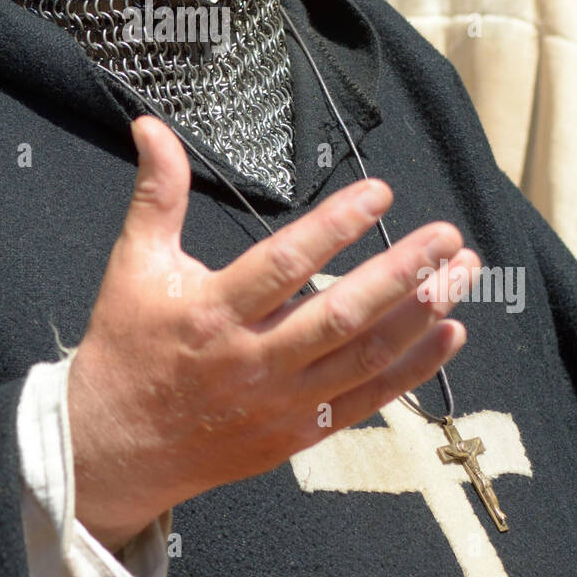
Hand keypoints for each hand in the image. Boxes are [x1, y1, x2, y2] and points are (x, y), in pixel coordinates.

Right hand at [68, 116, 473, 549]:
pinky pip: (365, 401)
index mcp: (212, 312)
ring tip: (461, 274)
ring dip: (419, 316)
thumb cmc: (128, 346)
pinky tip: (448, 333)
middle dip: (401, 273)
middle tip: (448, 237)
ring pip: (363, 359)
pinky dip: (412, 370)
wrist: (115, 449)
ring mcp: (279, 404)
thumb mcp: (134, 264)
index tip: (380, 193)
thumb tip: (150, 126)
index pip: (285, 264)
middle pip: (341, 315)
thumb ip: (157, 194)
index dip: (335, 226)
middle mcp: (251, 361)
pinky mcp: (296, 435)